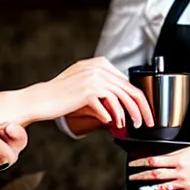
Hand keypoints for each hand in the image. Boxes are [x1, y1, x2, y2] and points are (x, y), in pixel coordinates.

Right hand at [24, 58, 152, 127]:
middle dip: (142, 108)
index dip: (139, 98)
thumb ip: (103, 85)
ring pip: (122, 98)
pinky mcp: (87, 91)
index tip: (144, 111)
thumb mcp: (84, 82)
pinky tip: (112, 124)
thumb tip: (125, 101)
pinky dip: (113, 117)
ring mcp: (92, 78)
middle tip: (147, 122)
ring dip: (130, 115)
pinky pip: (108, 106)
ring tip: (132, 126)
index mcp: (99, 63)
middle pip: (130, 89)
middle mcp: (97, 68)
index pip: (127, 81)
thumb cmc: (61, 94)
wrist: (41, 99)